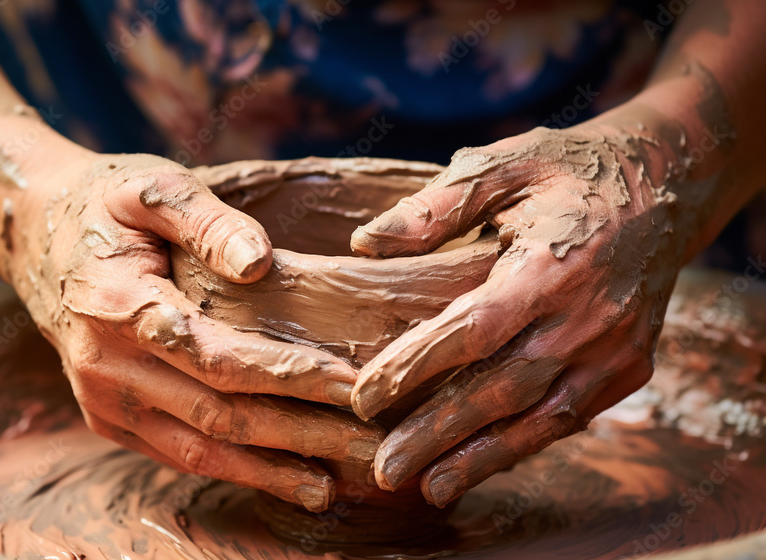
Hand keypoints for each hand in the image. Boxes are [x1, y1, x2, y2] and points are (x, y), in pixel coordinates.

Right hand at [6, 150, 382, 511]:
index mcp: (119, 305)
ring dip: (267, 470)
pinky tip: (275, 475)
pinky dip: (228, 468)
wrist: (35, 235)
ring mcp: (101, 399)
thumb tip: (261, 263)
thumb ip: (207, 222)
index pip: (218, 356)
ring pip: (196, 449)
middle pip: (216, 414)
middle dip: (297, 435)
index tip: (352, 384)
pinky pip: (172, 454)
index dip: (288, 376)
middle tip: (365, 446)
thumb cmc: (107, 205)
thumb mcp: (154, 188)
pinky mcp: (105, 417)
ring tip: (328, 486)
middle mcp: (105, 364)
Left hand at [349, 124, 683, 505]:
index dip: (416, 366)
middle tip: (384, 467)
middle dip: (438, 433)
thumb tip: (364, 243)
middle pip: (502, 388)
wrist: (664, 185)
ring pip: (541, 417)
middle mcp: (590, 317)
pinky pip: (571, 416)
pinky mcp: (630, 366)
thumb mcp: (504, 165)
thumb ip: (437, 206)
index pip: (474, 330)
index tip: (363, 396)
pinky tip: (482, 462)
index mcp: (554, 265)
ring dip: (481, 456)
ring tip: (428, 487)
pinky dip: (524, 443)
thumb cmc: (569, 170)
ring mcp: (616, 348)